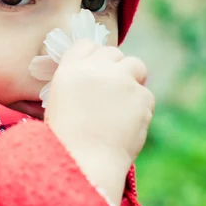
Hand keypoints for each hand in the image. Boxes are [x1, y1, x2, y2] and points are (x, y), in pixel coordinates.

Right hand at [45, 40, 154, 205]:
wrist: (86, 162)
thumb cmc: (66, 139)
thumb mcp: (59, 100)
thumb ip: (77, 80)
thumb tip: (95, 73)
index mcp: (70, 69)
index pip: (86, 44)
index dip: (93, 56)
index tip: (97, 68)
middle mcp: (96, 68)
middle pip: (113, 52)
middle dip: (115, 67)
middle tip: (113, 88)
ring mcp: (121, 79)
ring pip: (136, 66)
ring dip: (133, 79)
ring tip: (125, 102)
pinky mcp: (142, 96)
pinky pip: (147, 94)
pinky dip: (141, 107)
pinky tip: (129, 123)